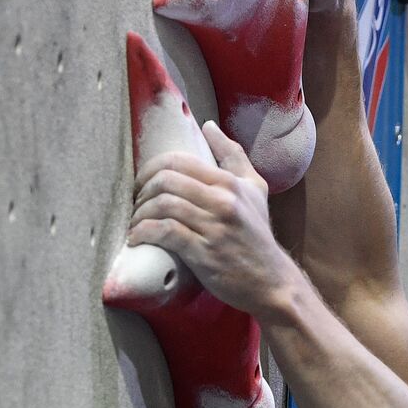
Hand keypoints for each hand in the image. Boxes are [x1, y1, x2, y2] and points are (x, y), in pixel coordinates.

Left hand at [129, 122, 300, 319]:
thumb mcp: (255, 189)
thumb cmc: (258, 235)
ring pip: (163, 206)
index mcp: (231, 183)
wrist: (271, 281)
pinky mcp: (204, 253)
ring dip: (140, 214)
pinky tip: (137, 238)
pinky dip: (144, 233)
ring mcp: (214, 227)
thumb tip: (208, 126)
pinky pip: (165, 233)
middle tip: (137, 204)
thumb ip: (233, 156)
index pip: (178, 161)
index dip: (150, 169)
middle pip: (166, 181)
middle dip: (142, 192)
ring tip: (136, 223)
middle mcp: (224, 201)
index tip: (143, 185)